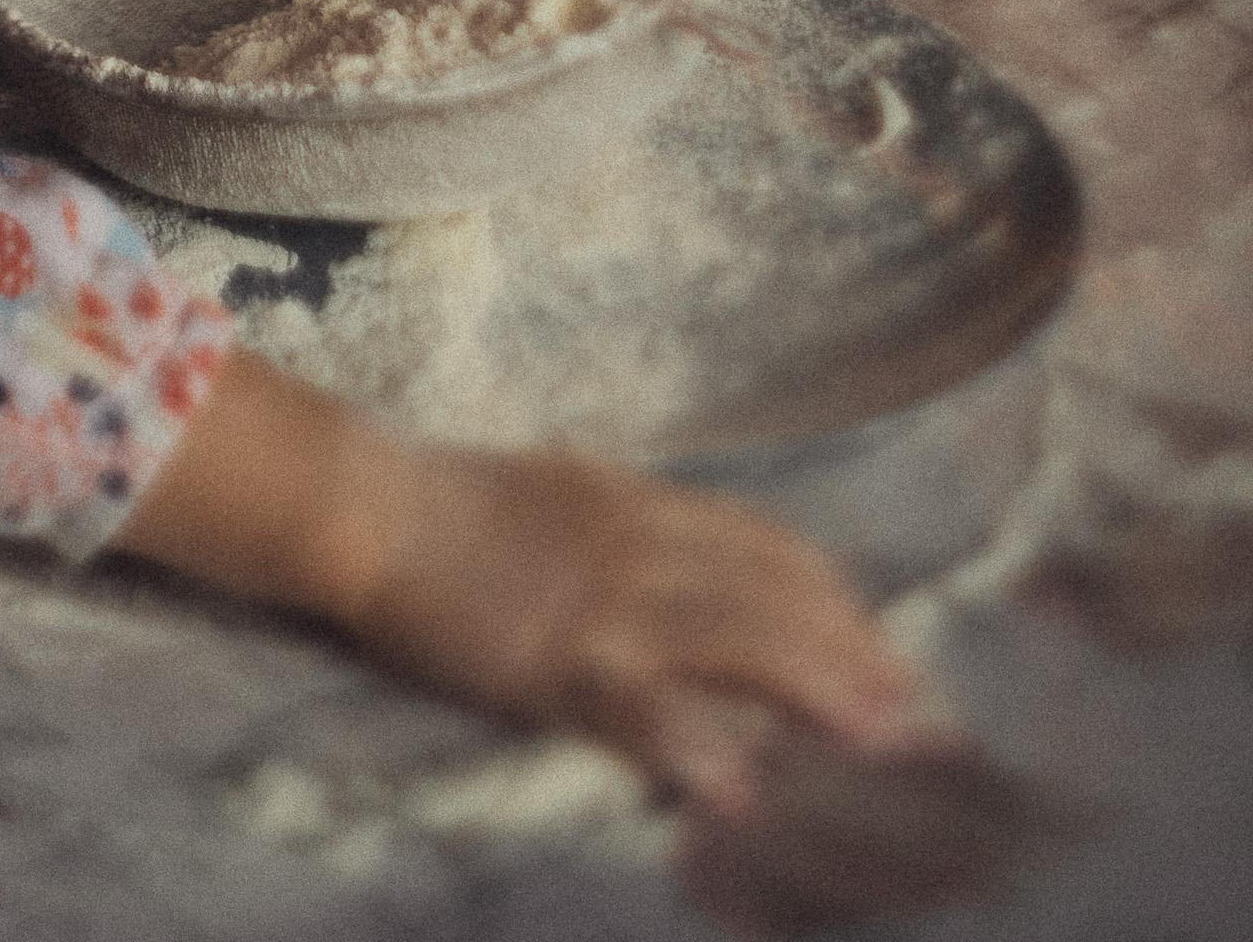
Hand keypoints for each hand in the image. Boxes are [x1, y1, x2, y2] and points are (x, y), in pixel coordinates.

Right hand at [352, 446, 922, 811]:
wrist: (368, 506)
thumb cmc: (452, 505)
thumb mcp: (562, 493)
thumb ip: (630, 528)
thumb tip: (694, 569)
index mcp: (639, 502)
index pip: (767, 546)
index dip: (834, 599)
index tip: (882, 645)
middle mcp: (638, 544)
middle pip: (773, 595)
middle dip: (853, 652)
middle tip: (919, 711)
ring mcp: (600, 603)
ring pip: (734, 641)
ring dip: (816, 691)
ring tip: (878, 742)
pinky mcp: (552, 661)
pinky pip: (638, 710)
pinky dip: (696, 751)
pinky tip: (740, 794)